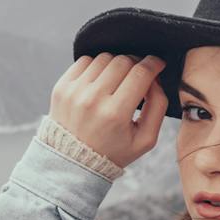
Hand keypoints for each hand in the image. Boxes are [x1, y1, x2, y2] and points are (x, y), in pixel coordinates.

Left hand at [51, 52, 169, 169]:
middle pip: (123, 61)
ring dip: (116, 64)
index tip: (158, 63)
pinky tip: (100, 80)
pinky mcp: (62, 87)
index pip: (141, 73)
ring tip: (118, 80)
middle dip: (136, 64)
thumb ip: (158, 107)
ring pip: (104, 58)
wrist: (73, 161)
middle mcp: (93, 99)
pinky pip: (85, 60)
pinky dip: (97, 65)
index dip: (154, 64)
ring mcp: (74, 91)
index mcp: (115, 114)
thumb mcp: (145, 139)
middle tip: (138, 75)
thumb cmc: (113, 151)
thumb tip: (156, 78)